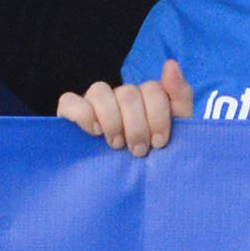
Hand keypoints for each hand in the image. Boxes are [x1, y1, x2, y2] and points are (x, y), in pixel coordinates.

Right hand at [61, 59, 192, 154]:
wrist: (134, 186)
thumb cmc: (154, 158)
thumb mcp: (176, 132)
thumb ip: (179, 97)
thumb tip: (171, 64)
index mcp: (145, 97)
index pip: (152, 89)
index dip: (157, 116)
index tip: (159, 143)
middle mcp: (120, 96)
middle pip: (128, 93)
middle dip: (137, 126)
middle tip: (139, 151)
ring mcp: (95, 103)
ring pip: (100, 91)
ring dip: (112, 120)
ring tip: (116, 145)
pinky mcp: (70, 113)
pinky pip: (69, 101)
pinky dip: (83, 114)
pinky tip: (94, 132)